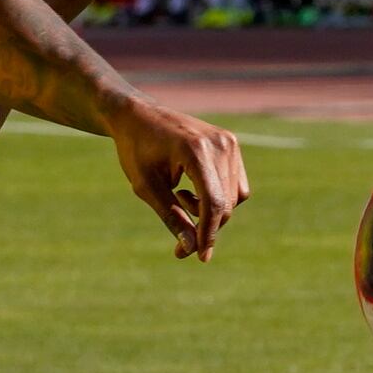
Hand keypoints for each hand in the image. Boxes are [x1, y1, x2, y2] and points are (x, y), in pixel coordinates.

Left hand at [107, 100, 249, 259]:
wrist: (138, 115)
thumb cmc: (136, 150)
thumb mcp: (146, 187)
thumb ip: (171, 216)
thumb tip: (191, 249)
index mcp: (195, 150)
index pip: (213, 202)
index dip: (209, 233)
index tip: (201, 257)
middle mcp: (219, 144)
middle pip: (226, 204)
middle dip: (205, 226)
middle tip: (179, 239)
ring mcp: (229, 143)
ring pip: (234, 198)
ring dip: (209, 209)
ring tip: (179, 196)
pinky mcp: (232, 145)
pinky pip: (236, 186)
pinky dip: (218, 197)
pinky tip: (191, 188)